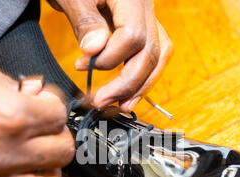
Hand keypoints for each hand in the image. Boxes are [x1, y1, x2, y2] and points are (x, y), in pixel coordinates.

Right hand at [0, 43, 74, 176]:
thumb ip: (4, 77)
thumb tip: (25, 89)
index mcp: (13, 115)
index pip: (59, 114)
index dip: (54, 103)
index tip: (44, 101)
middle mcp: (8, 151)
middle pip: (62, 152)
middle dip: (58, 136)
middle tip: (45, 129)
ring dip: (48, 176)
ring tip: (39, 164)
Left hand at [50, 0, 172, 111]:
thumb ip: (85, 21)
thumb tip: (95, 50)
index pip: (133, 37)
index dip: (108, 59)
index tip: (81, 66)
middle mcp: (147, 8)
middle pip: (151, 53)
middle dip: (127, 83)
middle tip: (102, 102)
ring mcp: (148, 18)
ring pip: (158, 57)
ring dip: (140, 85)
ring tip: (122, 105)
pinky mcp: (143, 28)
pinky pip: (153, 55)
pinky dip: (142, 76)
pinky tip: (129, 92)